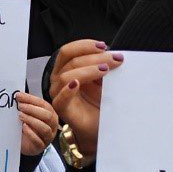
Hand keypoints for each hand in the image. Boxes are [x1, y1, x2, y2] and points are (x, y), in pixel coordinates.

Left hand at [16, 91, 57, 155]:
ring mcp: (48, 137)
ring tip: (20, 116)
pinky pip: (38, 141)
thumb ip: (26, 106)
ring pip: (44, 128)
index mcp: (51, 114)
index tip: (19, 96)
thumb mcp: (28, 114)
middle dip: (32, 109)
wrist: (25, 144)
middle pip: (47, 116)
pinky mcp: (40, 147)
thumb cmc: (27, 126)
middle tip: (20, 106)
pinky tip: (24, 127)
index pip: (43, 104)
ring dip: (31, 120)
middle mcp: (52, 125)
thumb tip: (18, 95)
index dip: (31, 99)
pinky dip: (30, 133)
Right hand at [49, 40, 123, 160]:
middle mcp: (59, 78)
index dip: (85, 45)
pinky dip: (68, 90)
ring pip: (67, 75)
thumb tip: (114, 54)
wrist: (99, 126)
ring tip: (105, 70)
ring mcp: (58, 93)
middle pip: (69, 59)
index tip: (104, 46)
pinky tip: (77, 84)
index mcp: (66, 68)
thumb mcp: (103, 80)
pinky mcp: (61, 108)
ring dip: (88, 70)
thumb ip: (104, 66)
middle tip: (114, 59)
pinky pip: (61, 98)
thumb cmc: (99, 102)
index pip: (69, 50)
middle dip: (93, 56)